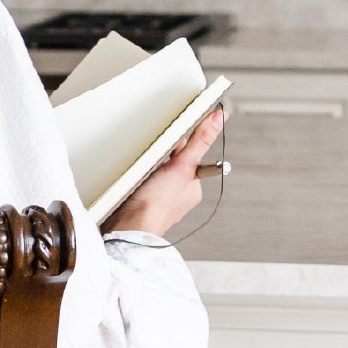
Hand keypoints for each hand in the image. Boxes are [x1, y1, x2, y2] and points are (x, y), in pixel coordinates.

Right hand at [104, 107, 225, 238]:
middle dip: (159, 157)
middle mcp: (178, 196)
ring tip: (139, 172)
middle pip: (171, 163)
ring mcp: (158, 201)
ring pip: (154, 173)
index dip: (178, 146)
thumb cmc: (156, 206)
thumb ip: (200, 141)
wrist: (127, 228)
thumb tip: (220, 118)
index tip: (169, 142)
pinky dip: (134, 180)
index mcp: (193, 189)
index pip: (190, 157)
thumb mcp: (183, 166)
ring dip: (145, 167)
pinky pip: (139, 184)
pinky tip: (129, 181)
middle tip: (151, 159)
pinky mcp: (140, 205)